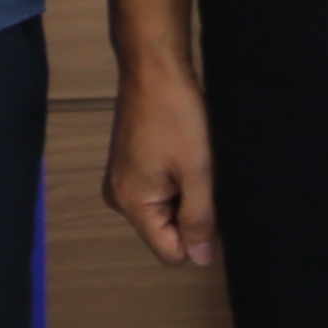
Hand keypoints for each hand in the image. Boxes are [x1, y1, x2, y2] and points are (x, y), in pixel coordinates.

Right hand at [103, 62, 218, 267]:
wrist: (153, 69)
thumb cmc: (175, 115)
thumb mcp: (198, 173)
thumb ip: (200, 221)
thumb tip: (201, 259)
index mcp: (132, 203)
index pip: (171, 253)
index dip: (197, 236)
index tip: (207, 201)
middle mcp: (119, 198)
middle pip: (166, 233)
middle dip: (190, 212)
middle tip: (198, 175)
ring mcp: (121, 180)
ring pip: (165, 212)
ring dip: (184, 194)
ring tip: (189, 160)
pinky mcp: (128, 165)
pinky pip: (158, 192)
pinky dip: (175, 180)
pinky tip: (181, 154)